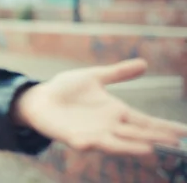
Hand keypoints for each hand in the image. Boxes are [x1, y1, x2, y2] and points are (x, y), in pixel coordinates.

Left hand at [12, 58, 186, 155]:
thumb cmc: (66, 89)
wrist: (40, 98)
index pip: (146, 121)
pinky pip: (82, 143)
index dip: (165, 127)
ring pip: (115, 143)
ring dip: (130, 147)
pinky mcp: (73, 137)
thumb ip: (118, 73)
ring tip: (149, 149)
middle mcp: (108, 126)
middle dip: (156, 139)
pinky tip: (91, 143)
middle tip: (177, 144)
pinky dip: (88, 144)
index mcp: (116, 111)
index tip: (184, 133)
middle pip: (137, 134)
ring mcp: (92, 133)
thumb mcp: (94, 77)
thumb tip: (144, 63)